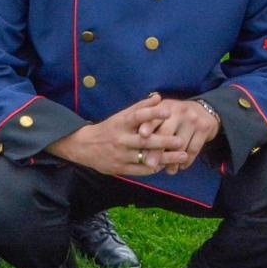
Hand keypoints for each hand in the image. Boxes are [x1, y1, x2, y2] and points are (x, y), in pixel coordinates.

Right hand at [45, 93, 189, 175]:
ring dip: (165, 158)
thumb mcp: (121, 115)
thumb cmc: (108, 128)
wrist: (84, 146)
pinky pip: (140, 170)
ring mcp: (121, 155)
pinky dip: (154, 168)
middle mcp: (121, 139)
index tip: (168, 111)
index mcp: (121, 123)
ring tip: (183, 155)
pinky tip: (166, 165)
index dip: (152, 113)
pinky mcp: (120, 168)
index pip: (137, 116)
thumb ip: (140, 107)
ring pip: (145, 158)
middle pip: (145, 141)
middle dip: (164, 141)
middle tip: (181, 140)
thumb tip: (158, 97)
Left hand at [141, 99, 219, 173]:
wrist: (206, 110)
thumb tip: (138, 138)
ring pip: (181, 144)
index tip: (141, 135)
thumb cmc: (176, 115)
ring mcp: (192, 120)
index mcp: (165, 106)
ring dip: (173, 160)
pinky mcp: (204, 129)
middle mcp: (179, 111)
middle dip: (157, 150)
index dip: (148, 126)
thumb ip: (150, 121)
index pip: (155, 116)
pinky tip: (181, 167)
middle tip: (149, 164)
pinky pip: (194, 148)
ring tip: (168, 171)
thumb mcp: (165, 112)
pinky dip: (187, 160)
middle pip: (166, 132)